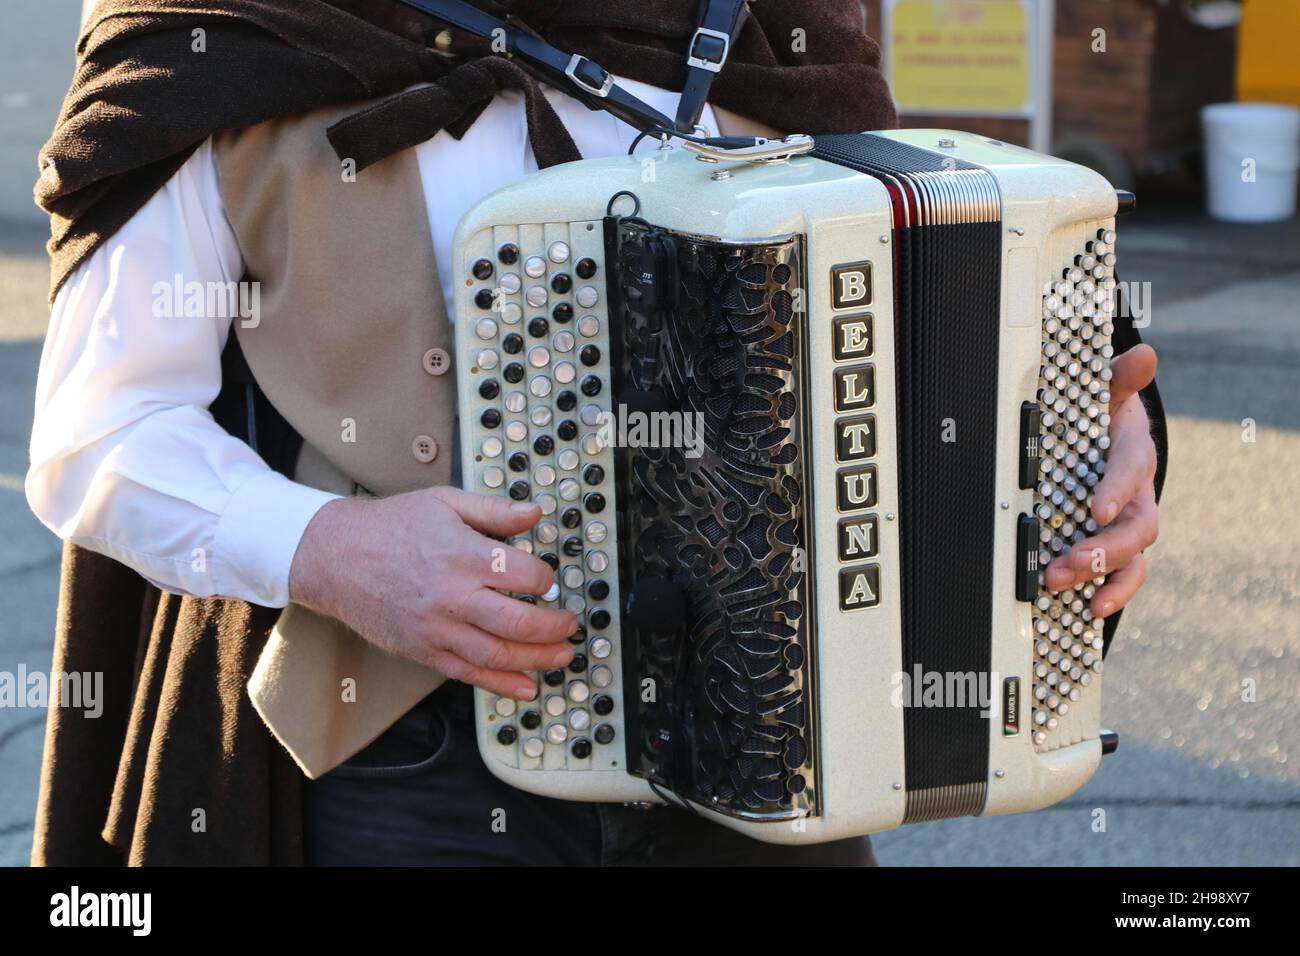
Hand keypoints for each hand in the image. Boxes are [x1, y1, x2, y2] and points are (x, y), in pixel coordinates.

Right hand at [289, 486, 576, 699]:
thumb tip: (535, 513)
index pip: (524, 574)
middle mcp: (453, 595)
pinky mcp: (423, 650)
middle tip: (569, 624)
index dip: (546, 578)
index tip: (548, 580)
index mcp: (462, 554)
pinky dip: (501, 684)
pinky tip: (526, 686)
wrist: (336, 556)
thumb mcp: (445, 503)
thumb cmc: (391, 526)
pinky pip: (469, 674)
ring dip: (537, 659)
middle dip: (553, 627)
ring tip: (561, 655)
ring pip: (498, 653)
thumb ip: (494, 510)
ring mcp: (437, 627)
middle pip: (518, 621)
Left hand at [1045, 344, 1159, 617]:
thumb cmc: (1101, 417)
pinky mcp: (1116, 548)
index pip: (1131, 470)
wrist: (1104, 438)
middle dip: (1100, 548)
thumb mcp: (1104, 393)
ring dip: (1097, 575)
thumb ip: (1117, 378)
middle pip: (1136, 527)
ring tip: (1057, 583)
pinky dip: (1111, 594)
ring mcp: (1128, 525)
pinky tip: (1088, 608)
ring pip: (1129, 557)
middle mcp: (1137, 494)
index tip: (1095, 509)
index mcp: (1132, 454)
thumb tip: (1143, 353)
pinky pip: (1123, 576)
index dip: (1115, 489)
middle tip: (1062, 562)